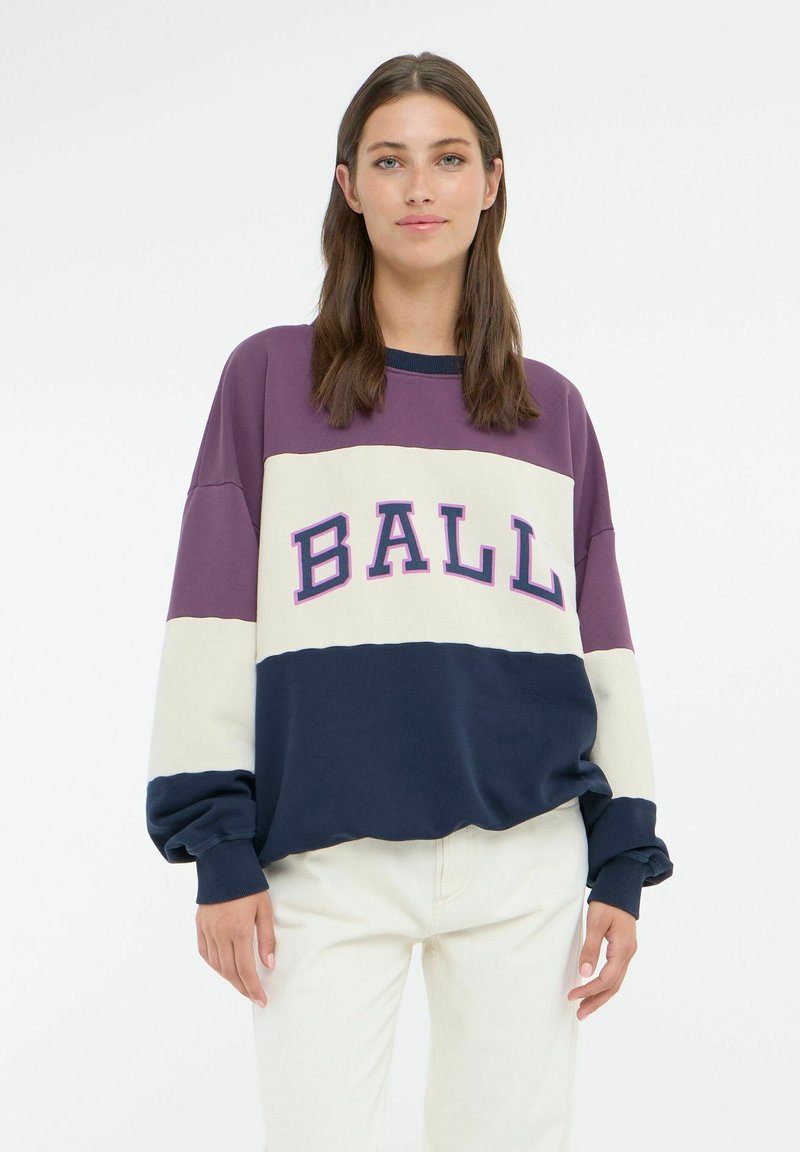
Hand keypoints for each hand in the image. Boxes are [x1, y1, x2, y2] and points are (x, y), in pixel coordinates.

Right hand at [196, 889, 275, 1007]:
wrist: (224, 864)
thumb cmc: (248, 885)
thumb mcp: (264, 909)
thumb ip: (266, 938)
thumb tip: (268, 965)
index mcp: (238, 930)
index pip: (245, 969)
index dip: (253, 987)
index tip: (261, 1000)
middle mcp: (220, 933)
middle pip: (230, 971)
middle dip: (243, 987)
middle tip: (254, 997)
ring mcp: (207, 930)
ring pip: (217, 965)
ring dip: (230, 978)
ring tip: (242, 984)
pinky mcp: (200, 925)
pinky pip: (206, 953)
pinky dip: (215, 965)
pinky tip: (224, 968)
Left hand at [566, 900, 636, 1019]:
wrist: (620, 888)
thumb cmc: (608, 902)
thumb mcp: (595, 922)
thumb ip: (591, 948)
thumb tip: (584, 973)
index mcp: (623, 949)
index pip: (606, 979)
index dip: (589, 990)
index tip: (573, 995)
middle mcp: (628, 954)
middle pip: (613, 986)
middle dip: (596, 1001)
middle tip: (579, 1014)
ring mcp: (627, 953)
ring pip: (615, 982)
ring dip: (600, 996)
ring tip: (584, 1008)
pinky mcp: (623, 950)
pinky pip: (615, 974)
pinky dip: (604, 985)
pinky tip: (594, 990)